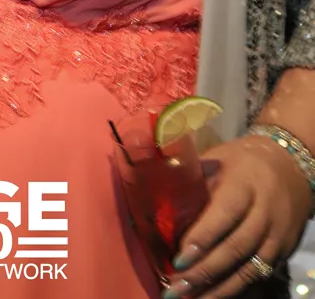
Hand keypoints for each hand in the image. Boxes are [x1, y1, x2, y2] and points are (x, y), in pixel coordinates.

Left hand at [164, 136, 310, 297]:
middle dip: (204, 271)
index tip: (178, 258)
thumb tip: (154, 196)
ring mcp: (277, 234)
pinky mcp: (283, 250)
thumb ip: (193, 178)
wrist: (289, 166)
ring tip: (189, 298)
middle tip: (175, 287)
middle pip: (236, 247)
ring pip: (248, 268)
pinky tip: (211, 296)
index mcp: (245, 183)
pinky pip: (258, 275)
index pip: (225, 214)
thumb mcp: (218, 158)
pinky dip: (234, 288)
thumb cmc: (241, 161)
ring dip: (217, 288)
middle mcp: (265, 211)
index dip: (202, 238)